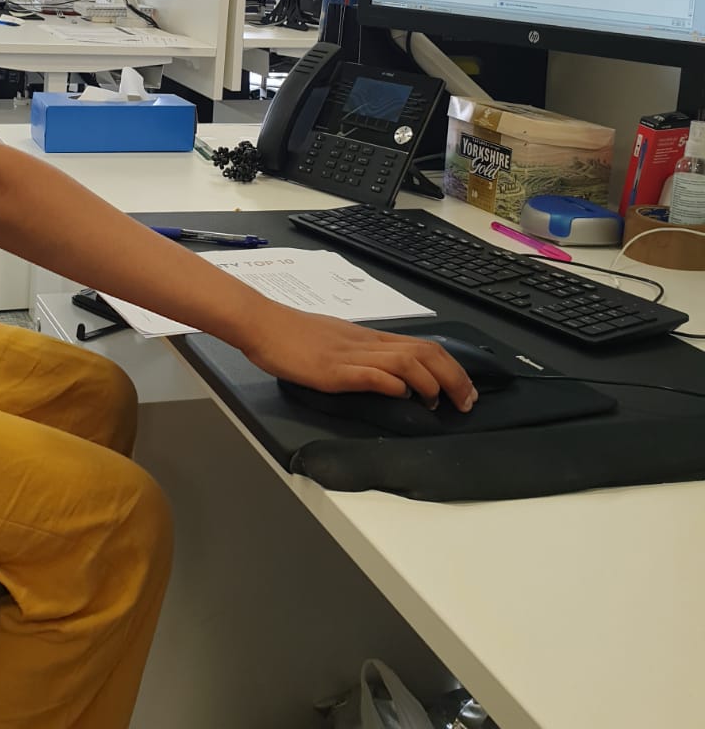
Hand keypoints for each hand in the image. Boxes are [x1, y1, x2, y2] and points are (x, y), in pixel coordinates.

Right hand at [242, 301, 476, 410]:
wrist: (262, 324)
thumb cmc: (293, 334)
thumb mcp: (336, 341)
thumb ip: (362, 356)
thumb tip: (390, 377)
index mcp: (369, 339)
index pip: (421, 346)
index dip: (451, 367)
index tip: (465, 389)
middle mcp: (366, 344)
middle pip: (423, 353)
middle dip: (453, 377)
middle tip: (467, 402)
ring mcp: (350, 356)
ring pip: (404, 361)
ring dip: (430, 383)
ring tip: (440, 403)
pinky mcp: (333, 371)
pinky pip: (370, 374)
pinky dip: (392, 384)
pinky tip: (403, 395)